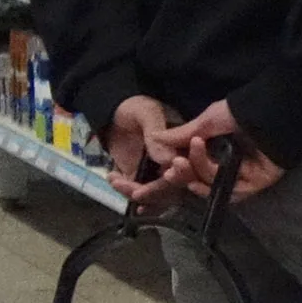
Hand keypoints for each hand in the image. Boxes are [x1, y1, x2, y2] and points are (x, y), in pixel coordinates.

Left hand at [107, 95, 183, 209]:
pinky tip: (113, 180)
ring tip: (116, 181)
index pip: (190, 164)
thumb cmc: (134, 108)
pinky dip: (128, 193)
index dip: (182, 173)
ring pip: (157, 194)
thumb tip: (168, 160)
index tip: (166, 175)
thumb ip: (156, 134)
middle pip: (175, 185)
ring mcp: (158, 171)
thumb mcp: (146, 113)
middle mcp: (176, 161)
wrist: (110, 115)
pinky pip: (140, 193)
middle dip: (155, 191)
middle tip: (135, 192)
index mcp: (185, 144)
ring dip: (138, 193)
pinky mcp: (141, 178)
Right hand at [151, 101, 285, 201]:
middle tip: (172, 163)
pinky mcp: (252, 185)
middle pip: (198, 177)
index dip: (175, 166)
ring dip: (193, 174)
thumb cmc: (241, 112)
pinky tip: (198, 176)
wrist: (270, 114)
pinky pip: (226, 193)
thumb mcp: (207, 121)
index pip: (191, 165)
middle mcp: (226, 164)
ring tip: (183, 160)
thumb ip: (182, 134)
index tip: (161, 162)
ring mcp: (239, 176)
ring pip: (208, 184)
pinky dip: (209, 186)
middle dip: (181, 172)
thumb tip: (154, 137)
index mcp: (216, 149)